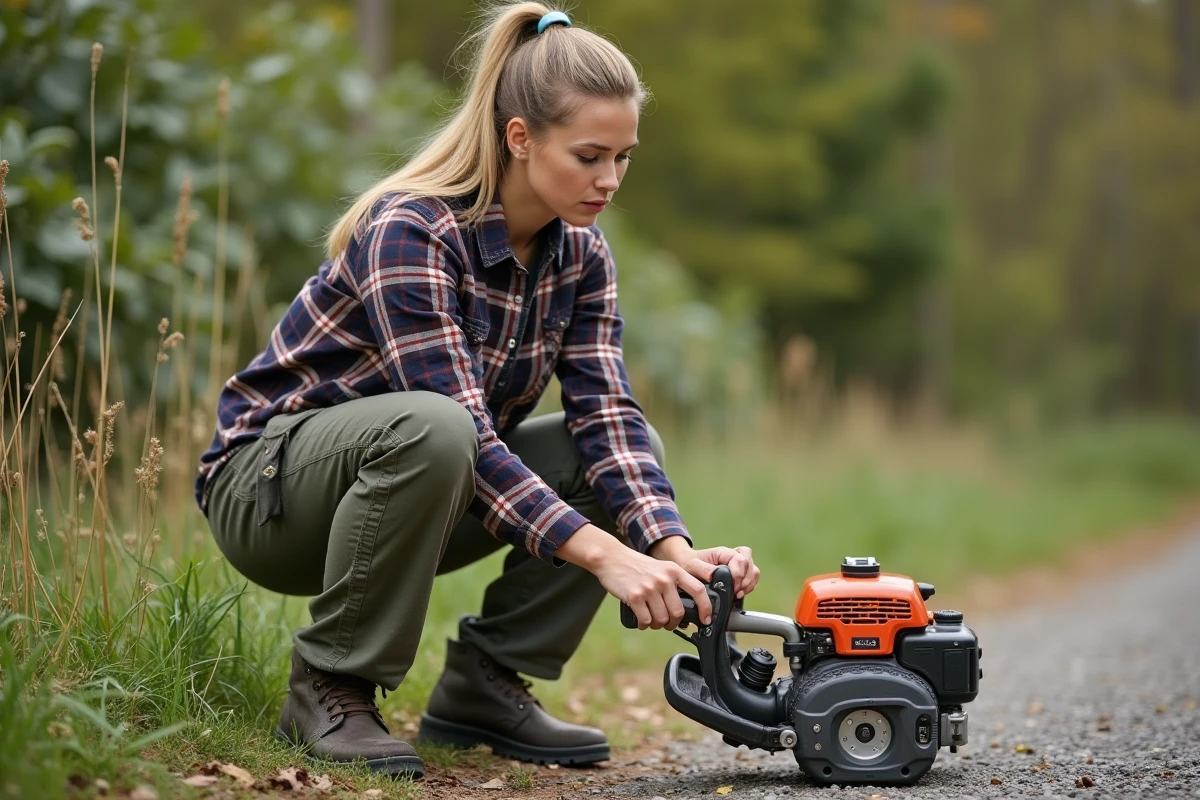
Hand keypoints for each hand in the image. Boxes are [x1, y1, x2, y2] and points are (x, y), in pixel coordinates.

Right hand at [556, 524, 712, 629]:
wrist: (611, 558)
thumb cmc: (637, 566)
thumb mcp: (661, 568)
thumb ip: (674, 583)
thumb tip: (686, 610)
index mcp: (674, 571)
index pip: (699, 590)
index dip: (706, 608)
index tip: (706, 620)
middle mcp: (664, 579)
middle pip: (678, 612)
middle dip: (673, 623)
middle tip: (666, 624)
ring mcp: (650, 588)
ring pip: (662, 619)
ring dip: (657, 625)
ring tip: (651, 620)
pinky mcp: (635, 596)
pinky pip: (646, 620)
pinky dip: (644, 625)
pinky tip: (641, 620)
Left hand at [649, 537, 760, 599]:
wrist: (685, 565)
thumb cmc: (687, 563)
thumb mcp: (691, 565)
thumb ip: (704, 569)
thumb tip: (715, 576)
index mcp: (723, 552)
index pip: (740, 558)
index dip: (739, 573)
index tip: (732, 585)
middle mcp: (732, 557)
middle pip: (750, 564)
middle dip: (746, 579)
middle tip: (736, 591)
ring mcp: (736, 566)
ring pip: (753, 571)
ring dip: (749, 584)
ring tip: (738, 594)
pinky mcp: (737, 575)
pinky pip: (750, 579)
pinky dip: (748, 587)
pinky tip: (738, 594)